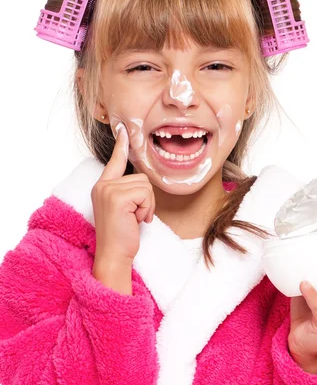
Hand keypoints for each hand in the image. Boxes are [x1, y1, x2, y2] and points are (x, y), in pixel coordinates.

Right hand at [91, 122, 155, 264]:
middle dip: (146, 199)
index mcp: (102, 186)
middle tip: (136, 216)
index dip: (121, 146)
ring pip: (145, 185)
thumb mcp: (122, 209)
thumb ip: (127, 192)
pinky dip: (146, 208)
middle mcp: (102, 185)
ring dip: (147, 205)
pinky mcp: (117, 197)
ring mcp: (108, 190)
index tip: (124, 129)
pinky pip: (145, 194)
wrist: (114, 255)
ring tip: (135, 219)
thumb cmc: (121, 235)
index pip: (115, 161)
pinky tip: (136, 220)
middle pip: (141, 177)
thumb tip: (141, 180)